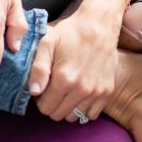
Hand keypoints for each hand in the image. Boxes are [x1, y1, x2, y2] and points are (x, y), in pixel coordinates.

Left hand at [27, 7, 118, 121]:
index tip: (43, 87)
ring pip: (74, 116)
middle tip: (53, 87)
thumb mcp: (48, 44)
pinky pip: (91, 115)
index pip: (45, 108)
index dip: (40, 99)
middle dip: (52, 104)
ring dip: (67, 107)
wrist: (99, 25)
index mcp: (64, 79)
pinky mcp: (107, 91)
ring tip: (67, 89)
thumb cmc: (70, 32)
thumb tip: (34, 92)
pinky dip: (84, 108)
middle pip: (58, 115)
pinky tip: (80, 93)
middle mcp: (81, 89)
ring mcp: (96, 92)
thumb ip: (39, 69)